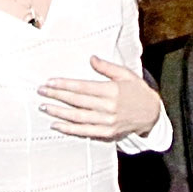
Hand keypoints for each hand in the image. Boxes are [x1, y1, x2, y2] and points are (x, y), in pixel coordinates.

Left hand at [38, 55, 163, 139]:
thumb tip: (91, 58)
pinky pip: (84, 132)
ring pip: (78, 117)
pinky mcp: (107, 133)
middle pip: (77, 102)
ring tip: (44, 108)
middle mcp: (108, 107)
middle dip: (56, 96)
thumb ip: (107, 67)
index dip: (64, 85)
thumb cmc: (137, 91)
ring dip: (59, 113)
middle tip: (41, 92)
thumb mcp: (126, 74)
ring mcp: (107, 122)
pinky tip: (57, 125)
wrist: (152, 114)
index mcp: (112, 90)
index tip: (50, 82)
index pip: (82, 88)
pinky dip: (69, 129)